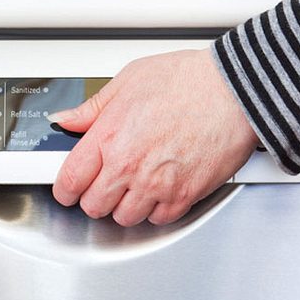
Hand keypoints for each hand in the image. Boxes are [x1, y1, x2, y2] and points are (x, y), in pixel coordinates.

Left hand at [50, 48, 258, 225]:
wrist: (234, 91)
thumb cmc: (189, 80)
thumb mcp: (130, 79)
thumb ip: (93, 107)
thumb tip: (67, 119)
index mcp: (110, 136)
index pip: (70, 180)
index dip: (65, 189)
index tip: (68, 188)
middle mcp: (129, 166)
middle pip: (94, 206)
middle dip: (95, 197)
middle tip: (103, 183)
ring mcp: (157, 185)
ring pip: (124, 218)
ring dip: (126, 205)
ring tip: (135, 183)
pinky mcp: (184, 196)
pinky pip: (159, 219)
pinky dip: (156, 209)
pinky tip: (160, 188)